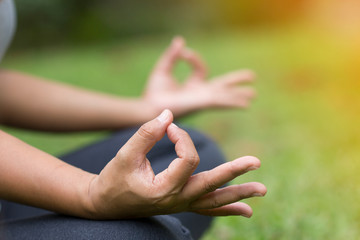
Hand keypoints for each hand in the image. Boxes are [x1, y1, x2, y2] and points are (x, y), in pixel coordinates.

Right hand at [86, 109, 265, 218]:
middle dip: (234, 171)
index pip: (187, 159)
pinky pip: (209, 209)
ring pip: (215, 201)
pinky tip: (246, 212)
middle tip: (256, 161)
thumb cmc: (114, 178)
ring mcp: (181, 205)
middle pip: (212, 184)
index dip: (182, 137)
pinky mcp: (182, 204)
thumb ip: (147, 133)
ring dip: (239, 195)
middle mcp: (177, 200)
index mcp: (164, 189)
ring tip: (262, 191)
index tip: (170, 127)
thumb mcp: (126, 154)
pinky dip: (228, 209)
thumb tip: (169, 114)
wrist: (106, 203)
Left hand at [144, 37, 255, 116]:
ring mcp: (202, 99)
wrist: (148, 106)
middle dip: (236, 82)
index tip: (182, 52)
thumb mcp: (163, 69)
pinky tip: (246, 104)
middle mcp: (200, 94)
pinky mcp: (202, 103)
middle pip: (222, 86)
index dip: (194, 58)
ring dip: (239, 95)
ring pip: (225, 96)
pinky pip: (221, 101)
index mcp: (192, 86)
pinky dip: (233, 101)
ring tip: (253, 94)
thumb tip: (180, 41)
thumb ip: (172, 56)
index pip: (201, 69)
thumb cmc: (153, 92)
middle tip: (252, 76)